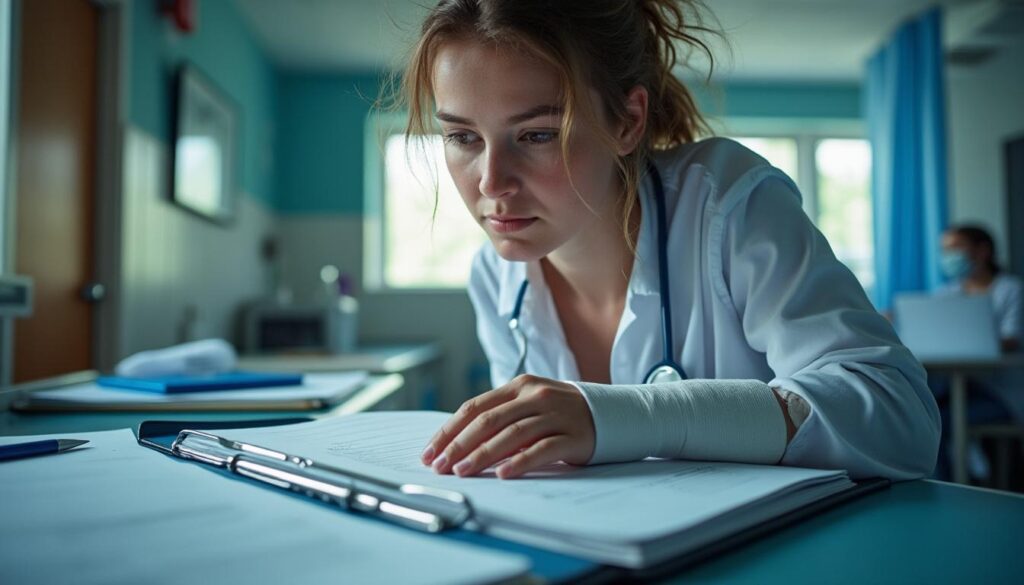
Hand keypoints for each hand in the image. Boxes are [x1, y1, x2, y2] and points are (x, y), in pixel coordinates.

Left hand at [421, 374, 595, 478]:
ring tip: (462, 471)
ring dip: (482, 454)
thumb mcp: (530, 404)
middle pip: (488, 420)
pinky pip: (542, 449)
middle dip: (459, 445)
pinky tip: (503, 473)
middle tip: (440, 465)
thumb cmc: (563, 413)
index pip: (475, 407)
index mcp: (519, 386)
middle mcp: (535, 396)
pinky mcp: (574, 436)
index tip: (430, 451)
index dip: (449, 430)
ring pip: (511, 434)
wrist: (614, 413)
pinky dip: (520, 461)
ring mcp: (556, 415)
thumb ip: (500, 416)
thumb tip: (458, 443)